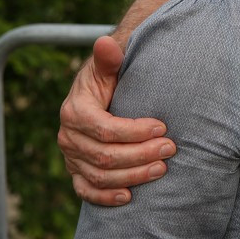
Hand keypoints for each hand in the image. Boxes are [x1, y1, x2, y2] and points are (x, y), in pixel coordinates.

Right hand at [57, 35, 175, 204]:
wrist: (101, 92)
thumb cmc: (111, 77)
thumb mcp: (109, 66)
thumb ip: (109, 57)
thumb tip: (105, 42)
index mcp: (75, 111)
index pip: (105, 129)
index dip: (134, 131)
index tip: (162, 126)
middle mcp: (69, 137)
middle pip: (104, 156)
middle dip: (140, 154)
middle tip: (170, 148)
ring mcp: (72, 157)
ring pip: (100, 175)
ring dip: (132, 175)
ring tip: (162, 169)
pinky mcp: (77, 171)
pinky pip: (86, 190)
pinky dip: (106, 197)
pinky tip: (130, 196)